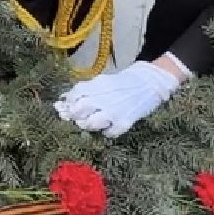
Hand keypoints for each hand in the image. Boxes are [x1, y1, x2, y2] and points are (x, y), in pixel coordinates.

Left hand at [54, 59, 183, 137]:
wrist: (150, 83)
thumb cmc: (123, 83)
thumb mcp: (103, 81)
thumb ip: (86, 90)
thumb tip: (63, 99)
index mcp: (98, 84)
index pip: (75, 94)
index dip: (68, 102)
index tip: (68, 107)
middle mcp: (104, 97)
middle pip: (79, 110)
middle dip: (75, 116)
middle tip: (79, 117)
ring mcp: (115, 111)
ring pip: (91, 124)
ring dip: (88, 125)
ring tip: (92, 123)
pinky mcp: (125, 122)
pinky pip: (109, 133)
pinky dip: (106, 132)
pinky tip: (108, 127)